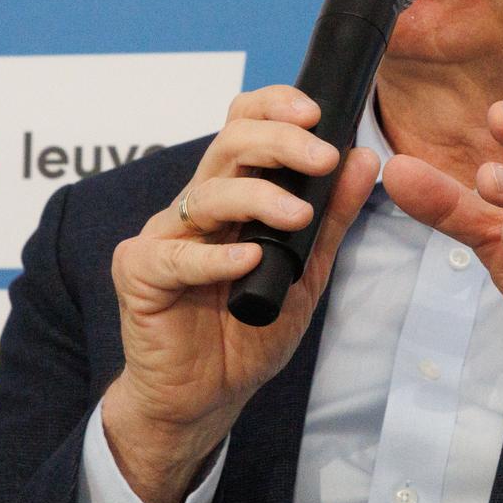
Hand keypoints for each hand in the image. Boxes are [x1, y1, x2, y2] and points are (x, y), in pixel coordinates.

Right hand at [102, 85, 377, 502]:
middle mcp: (196, 205)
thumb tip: (364, 159)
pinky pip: (174, 256)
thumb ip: (332, 217)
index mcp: (233, 194)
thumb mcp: (307, 271)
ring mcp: (164, 236)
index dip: (273, 107)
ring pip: (205, 193)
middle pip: (228, 145)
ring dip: (257, 198)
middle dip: (279, 142)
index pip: (243, 125)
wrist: (205, 396)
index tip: (317, 112)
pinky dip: (214, 257)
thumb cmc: (249, 328)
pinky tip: (248, 259)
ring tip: (298, 216)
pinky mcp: (139, 273)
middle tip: (323, 157)